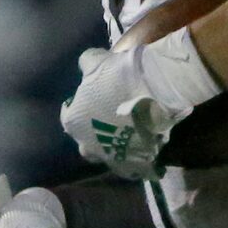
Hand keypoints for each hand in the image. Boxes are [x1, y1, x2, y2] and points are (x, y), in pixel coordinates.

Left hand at [61, 30, 222, 178]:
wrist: (158, 97)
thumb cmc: (120, 79)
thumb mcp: (96, 60)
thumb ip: (86, 64)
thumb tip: (86, 67)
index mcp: (74, 122)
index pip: (68, 113)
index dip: (80, 103)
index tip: (92, 95)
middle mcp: (87, 146)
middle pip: (86, 139)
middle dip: (94, 130)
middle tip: (109, 114)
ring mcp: (110, 159)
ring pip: (107, 152)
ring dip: (113, 143)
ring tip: (127, 128)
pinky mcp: (133, 166)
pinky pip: (129, 162)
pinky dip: (133, 152)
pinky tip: (142, 138)